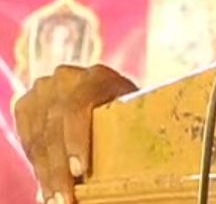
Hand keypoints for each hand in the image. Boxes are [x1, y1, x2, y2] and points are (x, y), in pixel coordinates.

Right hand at [13, 65, 137, 203]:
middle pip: (54, 128)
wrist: (105, 92)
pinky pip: (28, 141)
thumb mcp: (132, 113)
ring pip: (39, 139)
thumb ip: (127, 128)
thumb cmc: (128, 109)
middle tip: (65, 199)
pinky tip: (46, 187)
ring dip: (46, 174)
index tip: (80, 171)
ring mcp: (43, 90)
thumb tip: (135, 163)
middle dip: (59, 170)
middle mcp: (66, 79)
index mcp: (96, 77)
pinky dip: (37, 166)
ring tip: (55, 200)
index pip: (77, 107)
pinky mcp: (27, 105)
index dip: (76, 140)